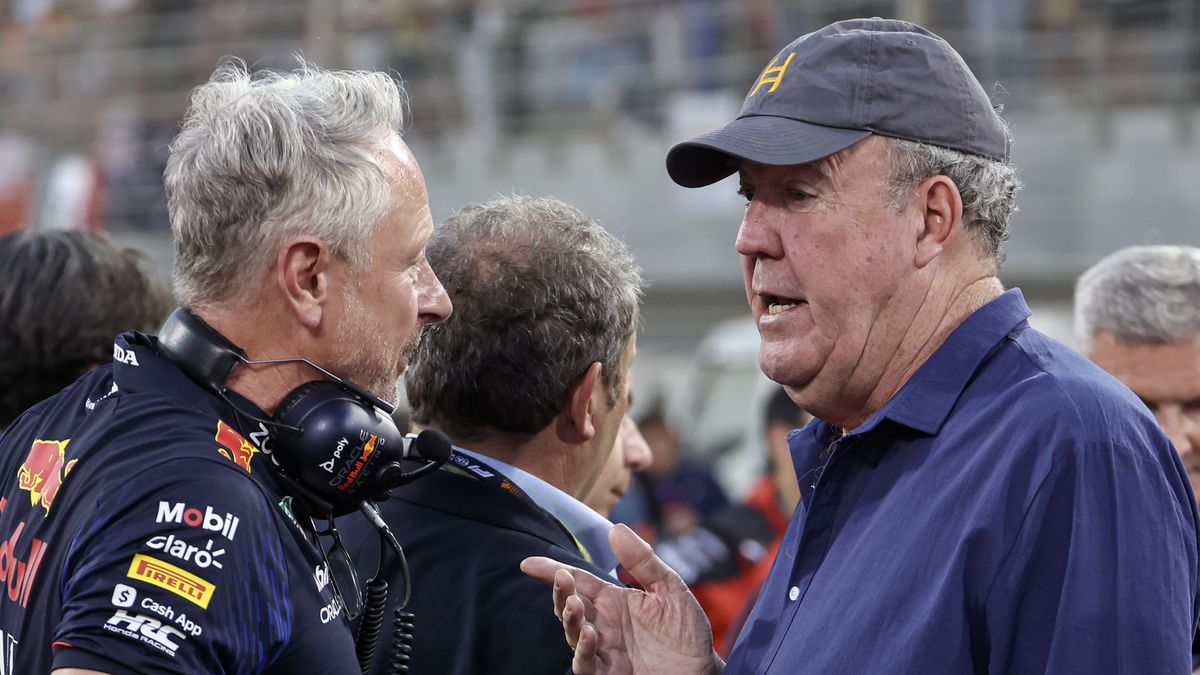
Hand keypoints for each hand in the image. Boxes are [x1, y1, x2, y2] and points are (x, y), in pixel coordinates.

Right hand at [520, 524, 722, 674]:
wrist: (702, 669)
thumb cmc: (685, 631)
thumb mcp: (669, 588)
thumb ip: (643, 561)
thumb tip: (615, 529)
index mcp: (613, 601)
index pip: (578, 581)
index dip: (552, 571)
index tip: (529, 563)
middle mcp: (603, 624)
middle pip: (570, 606)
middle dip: (560, 592)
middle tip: (562, 579)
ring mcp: (604, 650)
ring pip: (573, 634)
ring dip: (570, 619)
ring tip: (573, 604)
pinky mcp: (609, 673)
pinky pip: (587, 664)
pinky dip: (583, 651)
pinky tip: (589, 634)